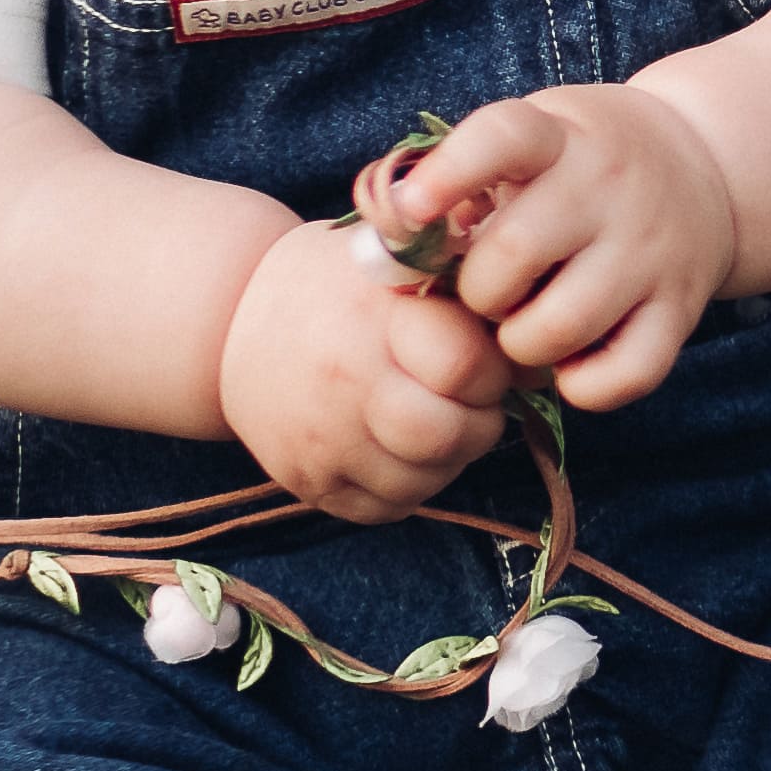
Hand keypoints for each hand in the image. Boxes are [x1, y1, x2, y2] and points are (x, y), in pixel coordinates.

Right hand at [214, 204, 518, 518]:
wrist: (230, 320)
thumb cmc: (339, 285)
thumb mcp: (399, 263)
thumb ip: (470, 300)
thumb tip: (539, 364)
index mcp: (373, 316)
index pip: (469, 366)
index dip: (495, 368)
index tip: (485, 359)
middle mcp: (344, 382)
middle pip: (451, 435)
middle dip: (479, 422)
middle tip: (469, 401)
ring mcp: (322, 440)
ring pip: (426, 481)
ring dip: (448, 458)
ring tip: (432, 420)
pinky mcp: (308, 482)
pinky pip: (389, 507)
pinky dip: (409, 485)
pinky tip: (396, 447)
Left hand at [378, 84, 741, 414]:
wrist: (706, 167)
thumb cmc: (579, 163)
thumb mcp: (531, 139)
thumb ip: (457, 176)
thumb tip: (381, 229)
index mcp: (561, 137)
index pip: (503, 138)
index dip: (450, 173)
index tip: (411, 208)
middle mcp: (612, 189)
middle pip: (514, 254)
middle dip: (477, 291)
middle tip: (485, 293)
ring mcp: (653, 251)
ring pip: (560, 327)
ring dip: (520, 344)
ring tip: (522, 327)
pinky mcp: (682, 309)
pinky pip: (625, 377)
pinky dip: (584, 386)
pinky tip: (571, 361)